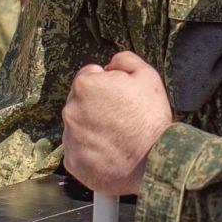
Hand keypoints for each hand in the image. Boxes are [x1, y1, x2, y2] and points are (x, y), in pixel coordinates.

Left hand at [62, 52, 172, 195]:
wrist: (152, 161)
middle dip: (97, 105)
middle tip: (122, 117)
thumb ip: (125, 60)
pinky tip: (111, 152)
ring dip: (93, 127)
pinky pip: (79, 150)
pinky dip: (91, 151)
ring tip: (118, 137)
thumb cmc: (151, 117)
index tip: (122, 96)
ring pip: (79, 126)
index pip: (89, 75)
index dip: (108, 83)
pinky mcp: (72, 161)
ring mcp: (69, 137)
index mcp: (85, 85)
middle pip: (81, 101)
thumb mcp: (148, 76)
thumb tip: (110, 64)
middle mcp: (70, 109)